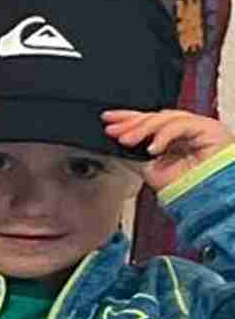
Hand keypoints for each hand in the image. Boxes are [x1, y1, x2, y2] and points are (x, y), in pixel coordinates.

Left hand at [106, 108, 233, 191]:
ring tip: (126, 141)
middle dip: (131, 123)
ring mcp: (199, 129)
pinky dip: (164, 135)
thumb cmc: (189, 190)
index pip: (150, 123)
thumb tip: (116, 145)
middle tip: (112, 130)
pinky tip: (153, 148)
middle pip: (157, 117)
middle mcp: (187, 132)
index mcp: (175, 140)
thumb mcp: (151, 170)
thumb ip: (136, 155)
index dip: (129, 119)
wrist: (209, 201)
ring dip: (142, 129)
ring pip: (166, 118)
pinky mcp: (210, 129)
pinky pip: (182, 125)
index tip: (108, 121)